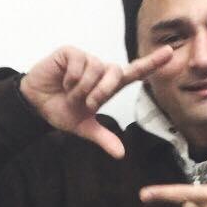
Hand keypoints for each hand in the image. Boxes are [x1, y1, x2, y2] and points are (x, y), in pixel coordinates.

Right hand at [20, 45, 172, 157]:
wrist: (36, 105)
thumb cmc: (62, 112)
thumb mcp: (84, 128)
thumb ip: (104, 138)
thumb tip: (121, 154)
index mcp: (109, 86)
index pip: (135, 72)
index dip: (152, 62)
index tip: (170, 52)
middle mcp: (101, 70)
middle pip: (115, 72)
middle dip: (101, 91)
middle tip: (86, 103)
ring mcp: (86, 59)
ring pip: (96, 69)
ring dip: (82, 87)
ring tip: (70, 92)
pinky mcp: (70, 53)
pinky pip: (79, 63)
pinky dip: (71, 77)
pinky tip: (62, 80)